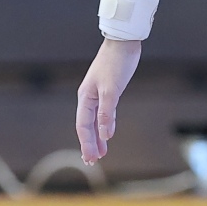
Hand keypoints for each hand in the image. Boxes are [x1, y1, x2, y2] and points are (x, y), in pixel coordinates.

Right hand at [77, 38, 143, 161]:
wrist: (123, 43)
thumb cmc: (116, 63)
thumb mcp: (111, 89)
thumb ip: (107, 113)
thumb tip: (106, 135)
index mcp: (85, 98)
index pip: (83, 126)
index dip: (87, 144)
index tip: (92, 159)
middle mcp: (89, 98)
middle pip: (86, 126)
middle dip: (89, 144)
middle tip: (92, 162)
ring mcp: (98, 95)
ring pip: (94, 122)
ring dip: (96, 137)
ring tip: (100, 153)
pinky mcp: (108, 92)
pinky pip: (103, 115)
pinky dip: (104, 126)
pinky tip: (107, 134)